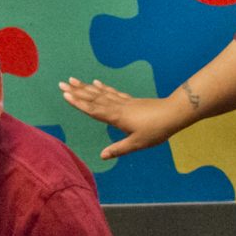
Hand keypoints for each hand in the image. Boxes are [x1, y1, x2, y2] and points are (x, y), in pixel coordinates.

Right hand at [59, 80, 182, 159]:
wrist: (173, 114)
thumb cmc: (156, 130)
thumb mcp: (137, 144)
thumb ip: (119, 149)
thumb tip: (102, 155)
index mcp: (116, 117)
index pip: (93, 109)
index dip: (79, 103)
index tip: (65, 95)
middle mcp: (117, 107)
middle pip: (94, 98)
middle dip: (77, 91)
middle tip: (62, 83)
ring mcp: (124, 102)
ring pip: (101, 93)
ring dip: (86, 87)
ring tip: (74, 80)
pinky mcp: (130, 100)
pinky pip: (112, 92)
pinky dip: (103, 87)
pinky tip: (97, 83)